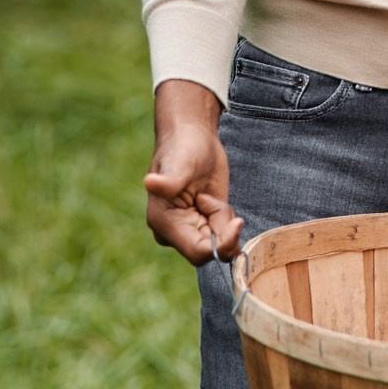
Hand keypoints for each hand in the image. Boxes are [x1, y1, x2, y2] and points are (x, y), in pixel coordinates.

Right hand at [143, 80, 243, 265]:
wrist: (192, 136)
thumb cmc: (183, 146)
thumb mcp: (181, 161)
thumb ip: (170, 180)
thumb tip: (150, 183)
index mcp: (164, 222)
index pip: (198, 252)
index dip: (220, 244)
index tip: (237, 221)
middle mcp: (174, 232)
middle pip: (211, 250)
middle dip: (221, 226)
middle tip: (211, 197)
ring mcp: (189, 230)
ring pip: (219, 243)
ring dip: (223, 219)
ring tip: (208, 194)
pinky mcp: (202, 225)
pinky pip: (223, 234)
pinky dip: (226, 219)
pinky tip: (212, 200)